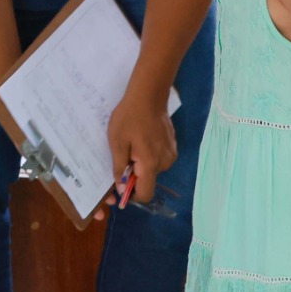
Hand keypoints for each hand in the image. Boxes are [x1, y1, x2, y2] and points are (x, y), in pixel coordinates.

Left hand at [105, 85, 179, 211]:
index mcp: (151, 164)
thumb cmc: (129, 118)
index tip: (122, 185)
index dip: (132, 195)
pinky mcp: (173, 147)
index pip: (145, 194)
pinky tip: (142, 139)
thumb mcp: (117, 143)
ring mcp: (171, 154)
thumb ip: (120, 168)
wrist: (148, 96)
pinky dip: (149, 155)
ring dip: (142, 164)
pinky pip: (158, 159)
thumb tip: (122, 189)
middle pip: (148, 181)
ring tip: (133, 145)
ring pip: (153, 170)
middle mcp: (165, 163)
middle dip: (135, 175)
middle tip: (124, 156)